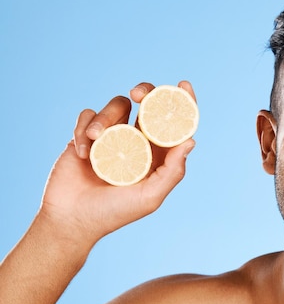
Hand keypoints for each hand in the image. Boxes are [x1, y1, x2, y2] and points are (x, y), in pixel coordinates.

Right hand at [39, 81, 195, 245]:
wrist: (72, 218)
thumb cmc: (114, 212)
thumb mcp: (149, 197)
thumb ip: (172, 172)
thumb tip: (191, 142)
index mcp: (157, 154)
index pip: (174, 124)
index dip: (182, 103)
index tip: (183, 85)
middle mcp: (138, 141)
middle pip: (147, 104)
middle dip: (146, 92)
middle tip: (138, 94)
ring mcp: (112, 136)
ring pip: (117, 106)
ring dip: (106, 117)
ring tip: (94, 139)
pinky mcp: (86, 135)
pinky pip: (88, 115)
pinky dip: (84, 128)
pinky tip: (83, 154)